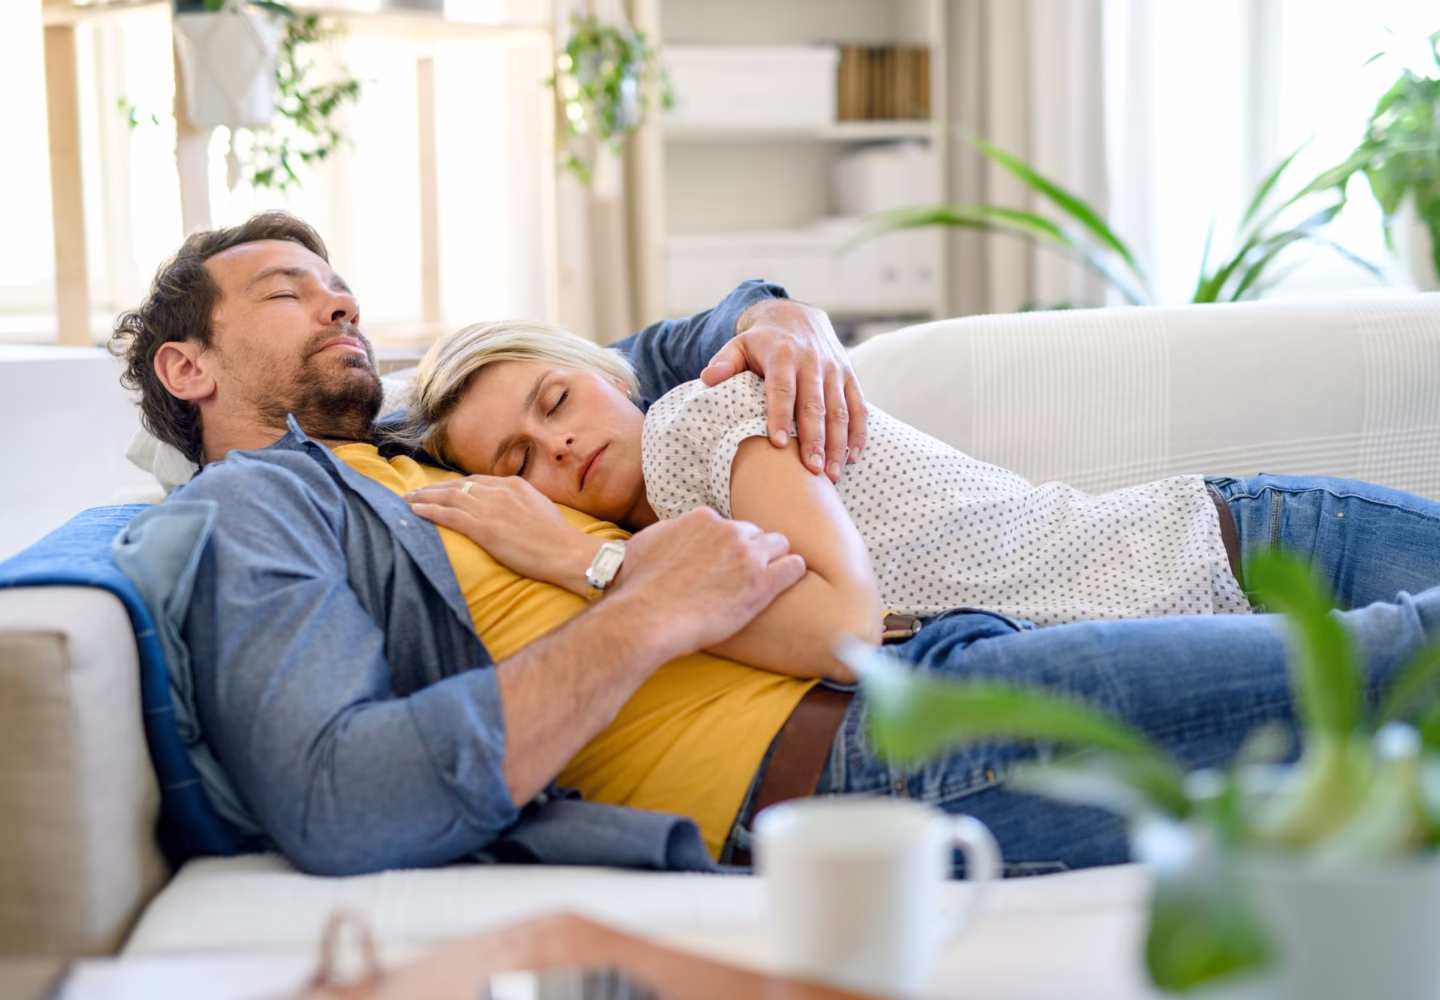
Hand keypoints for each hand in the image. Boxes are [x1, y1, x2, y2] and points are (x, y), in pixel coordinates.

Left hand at [406, 476, 600, 591]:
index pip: (477, 481)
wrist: (565, 551)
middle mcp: (499, 491)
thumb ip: (523, 504)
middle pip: (459, 486)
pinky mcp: (482, 527)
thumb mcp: (542, 509)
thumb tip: (513, 510)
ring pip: (448, 497)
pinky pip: (448, 514)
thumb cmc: (559, 538)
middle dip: (434, 488)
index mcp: (515, 485)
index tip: (444, 489)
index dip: (456, 485)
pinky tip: (415, 511)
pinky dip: (428, 511)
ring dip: (425, 497)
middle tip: (415, 492)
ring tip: (408, 500)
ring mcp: (489, 508)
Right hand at [610, 507, 806, 654]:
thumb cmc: (640, 588)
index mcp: (703, 519)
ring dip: (774, 559)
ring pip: (779, 545)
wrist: (649, 618)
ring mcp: (748, 556)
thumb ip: (666, 531)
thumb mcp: (643, 544)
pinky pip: (794, 567)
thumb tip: (672, 530)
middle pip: (754, 533)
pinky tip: (786, 582)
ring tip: (769, 577)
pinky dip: (792, 573)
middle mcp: (729, 530)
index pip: (727, 525)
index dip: (726, 545)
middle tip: (744, 573)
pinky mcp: (763, 583)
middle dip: (750, 551)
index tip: (723, 561)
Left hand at [699, 297, 867, 483]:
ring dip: (838, 444)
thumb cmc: (763, 342)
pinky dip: (858, 433)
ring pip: (840, 410)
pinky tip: (852, 457)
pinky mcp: (850, 377)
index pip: (782, 389)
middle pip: (815, 405)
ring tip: (831, 475)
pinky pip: (859, 407)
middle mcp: (813, 362)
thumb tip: (708, 378)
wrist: (798, 317)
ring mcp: (835, 371)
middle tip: (812, 470)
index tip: (777, 444)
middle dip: (815, 439)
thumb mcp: (740, 344)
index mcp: (784, 356)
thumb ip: (725, 362)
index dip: (780, 416)